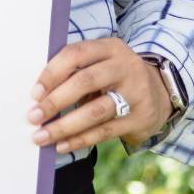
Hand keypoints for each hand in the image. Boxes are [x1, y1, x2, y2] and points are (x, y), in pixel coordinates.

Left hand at [30, 37, 171, 154]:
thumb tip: (37, 95)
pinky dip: (80, 139)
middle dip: (55, 101)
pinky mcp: (140, 118)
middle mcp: (126, 67)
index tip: (34, 93)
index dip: (52, 73)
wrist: (160, 91)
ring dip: (64, 126)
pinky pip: (105, 131)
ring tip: (41, 136)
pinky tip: (61, 145)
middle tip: (33, 116)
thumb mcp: (101, 61)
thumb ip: (75, 70)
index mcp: (110, 48)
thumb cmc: (115, 76)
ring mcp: (136, 93)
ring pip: (95, 111)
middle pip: (85, 82)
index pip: (76, 54)